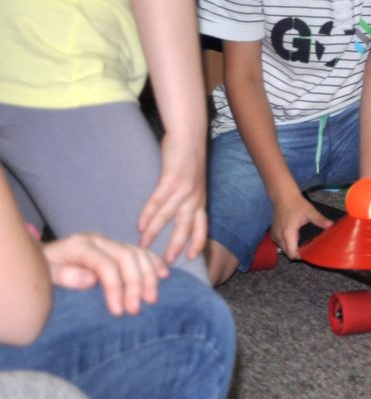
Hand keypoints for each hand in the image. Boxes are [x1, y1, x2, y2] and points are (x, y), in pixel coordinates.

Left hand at [43, 233, 167, 316]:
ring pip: (137, 253)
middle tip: (138, 309)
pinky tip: (163, 275)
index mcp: (79, 246)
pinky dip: (153, 262)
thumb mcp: (43, 275)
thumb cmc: (38, 273)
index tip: (119, 311)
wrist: (33, 261)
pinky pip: (140, 251)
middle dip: (136, 283)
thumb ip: (64, 276)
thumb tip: (91, 280)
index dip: (116, 287)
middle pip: (126, 257)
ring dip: (148, 275)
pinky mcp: (115, 247)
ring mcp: (107, 242)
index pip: (105, 264)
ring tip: (152, 298)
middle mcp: (97, 240)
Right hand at [137, 150, 207, 265]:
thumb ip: (186, 199)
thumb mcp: (194, 183)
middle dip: (176, 246)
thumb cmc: (188, 160)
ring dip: (155, 233)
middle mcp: (194, 197)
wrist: (189, 136)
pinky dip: (148, 215)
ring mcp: (183, 189)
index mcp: (200, 199)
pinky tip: (139, 226)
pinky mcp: (171, 179)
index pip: (202, 226)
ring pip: (168, 217)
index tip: (191, 258)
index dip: (197, 242)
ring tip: (143, 247)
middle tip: (165, 262)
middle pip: (186, 227)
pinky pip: (157, 201)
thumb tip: (176, 216)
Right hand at [270, 193, 332, 260]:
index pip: (292, 253)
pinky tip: (295, 238)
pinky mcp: (273, 232)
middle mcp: (279, 236)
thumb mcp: (310, 211)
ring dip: (292, 248)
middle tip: (309, 249)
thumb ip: (320, 219)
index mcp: (287, 233)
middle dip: (298, 253)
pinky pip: (280, 243)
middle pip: (288, 253)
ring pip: (283, 249)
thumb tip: (331, 225)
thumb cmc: (296, 203)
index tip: (310, 253)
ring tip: (303, 244)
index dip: (301, 256)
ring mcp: (274, 235)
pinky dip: (287, 243)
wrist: (283, 196)